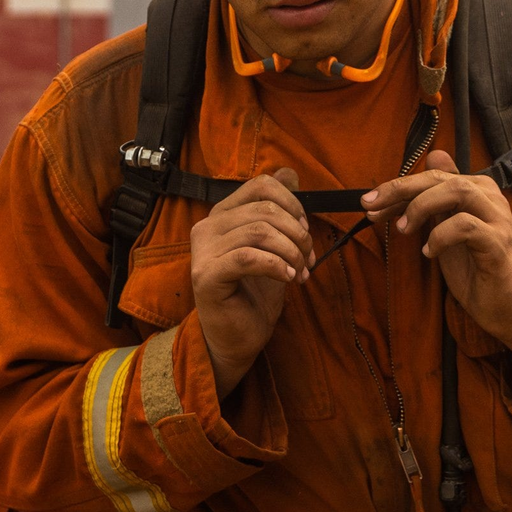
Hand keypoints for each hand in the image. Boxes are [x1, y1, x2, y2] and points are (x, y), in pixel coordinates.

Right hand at [190, 168, 311, 397]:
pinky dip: (276, 265)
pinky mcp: (206, 275)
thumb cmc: (253, 294)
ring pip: (259, 232)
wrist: (236, 338)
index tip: (305, 231)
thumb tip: (289, 172)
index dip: (293, 204)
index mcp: (223, 214)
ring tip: (299, 273)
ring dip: (290, 252)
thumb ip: (277, 210)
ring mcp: (203, 250)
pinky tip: (287, 279)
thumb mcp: (273, 246)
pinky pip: (248, 257)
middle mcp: (207, 226)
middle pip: (265, 210)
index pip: (261, 186)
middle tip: (308, 261)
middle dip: (297, 234)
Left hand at [364, 151, 511, 365]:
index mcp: (478, 190)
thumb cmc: (477, 267)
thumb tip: (431, 155)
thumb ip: (439, 197)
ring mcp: (497, 218)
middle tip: (372, 207)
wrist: (507, 306)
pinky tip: (428, 253)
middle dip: (400, 190)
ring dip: (420, 207)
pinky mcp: (498, 243)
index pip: (432, 176)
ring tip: (402, 229)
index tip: (369, 203)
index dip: (398, 187)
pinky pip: (465, 226)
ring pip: (456, 191)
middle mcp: (490, 197)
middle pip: (441, 178)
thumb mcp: (449, 228)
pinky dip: (440, 236)